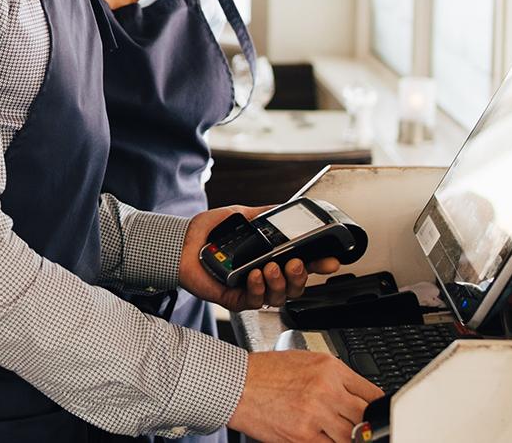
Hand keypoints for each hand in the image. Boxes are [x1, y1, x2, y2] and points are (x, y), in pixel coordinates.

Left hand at [176, 206, 342, 309]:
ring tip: (270, 267)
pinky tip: (254, 276)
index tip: (331, 260)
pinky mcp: (234, 299)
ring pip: (279, 298)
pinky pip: (254, 302)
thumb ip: (265, 215)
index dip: (319, 265)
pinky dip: (257, 289)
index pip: (302, 265)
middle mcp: (265, 276)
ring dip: (280, 283)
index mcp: (271, 257)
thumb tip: (286, 210)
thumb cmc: (208, 233)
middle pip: (296, 287)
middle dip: (301, 277)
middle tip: (295, 262)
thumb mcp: (242, 216)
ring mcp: (251, 289)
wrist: (180, 243)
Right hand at [227, 351, 383, 442]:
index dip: (375, 408)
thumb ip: (333, 378)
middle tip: (356, 428)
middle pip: (365, 417)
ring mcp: (316, 414)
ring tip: (335, 433)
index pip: (372, 394)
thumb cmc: (264, 373)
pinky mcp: (303, 436)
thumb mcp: (304, 362)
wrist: (235, 385)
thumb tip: (355, 397)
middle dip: (363, 425)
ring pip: (352, 436)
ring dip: (347, 438)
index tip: (372, 415)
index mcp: (330, 369)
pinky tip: (323, 438)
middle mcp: (327, 390)